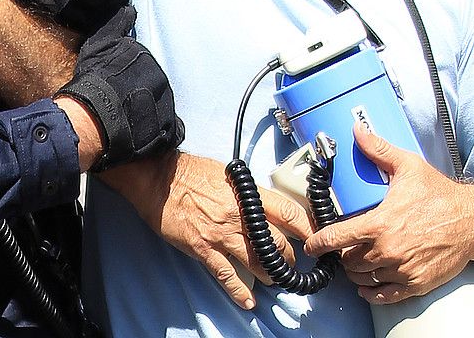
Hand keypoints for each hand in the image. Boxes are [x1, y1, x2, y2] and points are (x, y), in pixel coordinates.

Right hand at [58, 6, 183, 170]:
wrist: (92, 117)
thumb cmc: (92, 80)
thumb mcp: (99, 45)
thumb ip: (117, 25)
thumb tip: (130, 9)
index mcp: (147, 58)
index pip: (143, 66)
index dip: (128, 76)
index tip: (117, 84)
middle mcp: (161, 79)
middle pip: (154, 85)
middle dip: (140, 93)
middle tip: (121, 103)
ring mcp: (166, 105)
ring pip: (162, 105)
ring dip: (149, 112)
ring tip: (129, 121)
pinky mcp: (168, 129)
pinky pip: (174, 130)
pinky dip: (164, 132)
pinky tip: (147, 135)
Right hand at [104, 151, 315, 309]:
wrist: (157, 178)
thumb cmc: (189, 172)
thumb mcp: (227, 174)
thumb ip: (248, 191)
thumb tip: (265, 203)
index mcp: (247, 194)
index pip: (289, 212)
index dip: (307, 228)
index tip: (316, 238)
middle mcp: (239, 215)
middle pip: (278, 243)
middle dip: (289, 258)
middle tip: (293, 264)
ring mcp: (222, 234)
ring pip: (258, 262)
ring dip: (270, 275)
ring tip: (275, 279)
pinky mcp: (204, 249)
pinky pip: (227, 275)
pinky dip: (239, 291)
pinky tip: (248, 301)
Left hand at [304, 125, 473, 303]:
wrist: (473, 220)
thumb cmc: (440, 194)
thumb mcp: (408, 166)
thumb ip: (379, 150)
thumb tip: (358, 130)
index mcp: (381, 223)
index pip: (339, 238)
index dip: (320, 243)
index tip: (312, 246)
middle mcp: (388, 250)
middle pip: (349, 261)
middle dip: (342, 255)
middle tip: (344, 247)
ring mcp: (402, 269)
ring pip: (364, 278)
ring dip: (356, 272)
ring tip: (356, 262)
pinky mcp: (417, 284)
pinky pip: (385, 295)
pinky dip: (373, 292)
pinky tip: (368, 285)